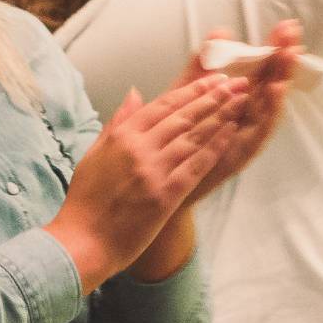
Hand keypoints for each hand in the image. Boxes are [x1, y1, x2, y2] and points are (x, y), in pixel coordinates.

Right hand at [46, 70, 249, 291]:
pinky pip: (196, 166)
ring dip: (221, 117)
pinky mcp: (166, 196)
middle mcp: (139, 149)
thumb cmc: (85, 202)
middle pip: (184, 116)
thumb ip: (117, 122)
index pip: (164, 104)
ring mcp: (154, 172)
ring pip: (194, 137)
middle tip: (237, 84)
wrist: (82, 242)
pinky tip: (230, 134)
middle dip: (213, 97)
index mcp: (122, 136)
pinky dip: (215, 147)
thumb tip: (135, 94)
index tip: (213, 79)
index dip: (192, 90)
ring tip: (240, 102)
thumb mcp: (94, 153)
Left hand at [180, 21, 302, 203]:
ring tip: (289, 58)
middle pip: (271, 84)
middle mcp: (247, 116)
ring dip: (280, 82)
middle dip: (283, 60)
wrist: (161, 179)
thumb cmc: (177, 134)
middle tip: (294, 35)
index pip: (261, 69)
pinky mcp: (239, 153)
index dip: (274, 48)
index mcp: (237, 99)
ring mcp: (246, 135)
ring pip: (269, 107)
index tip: (288, 26)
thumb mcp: (188, 93)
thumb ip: (204, 64)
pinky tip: (272, 93)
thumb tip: (222, 31)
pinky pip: (257, 133)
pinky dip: (267, 113)